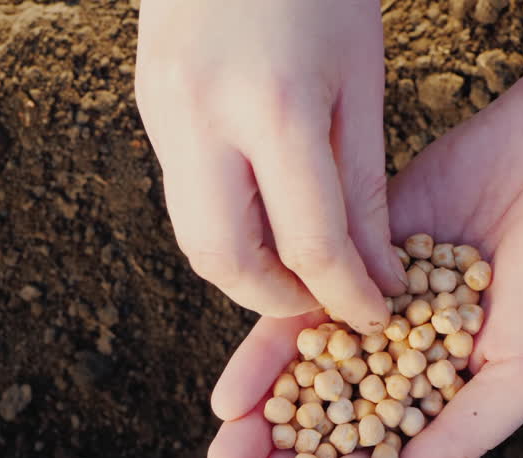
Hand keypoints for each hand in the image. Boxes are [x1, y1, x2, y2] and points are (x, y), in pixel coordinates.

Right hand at [135, 0, 404, 333]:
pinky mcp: (147, 108)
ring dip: (245, 268)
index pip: (310, 243)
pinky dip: (225, 222)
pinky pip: (185, 194)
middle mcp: (203, 120)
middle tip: (321, 304)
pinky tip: (262, 215)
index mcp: (275, 108)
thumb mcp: (360, 76)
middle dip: (276, 300)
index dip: (347, 294)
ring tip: (296, 267)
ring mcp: (163, 114)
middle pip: (226, 260)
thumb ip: (363, 184)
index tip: (375, 315)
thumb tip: (375, 274)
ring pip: (194, 235)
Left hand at [203, 77, 522, 457]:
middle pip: (328, 432)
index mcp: (442, 403)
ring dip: (261, 426)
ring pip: (303, 382)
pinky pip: (296, 315)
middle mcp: (396, 366)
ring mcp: (367, 317)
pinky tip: (230, 397)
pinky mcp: (343, 265)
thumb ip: (458, 440)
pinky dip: (263, 359)